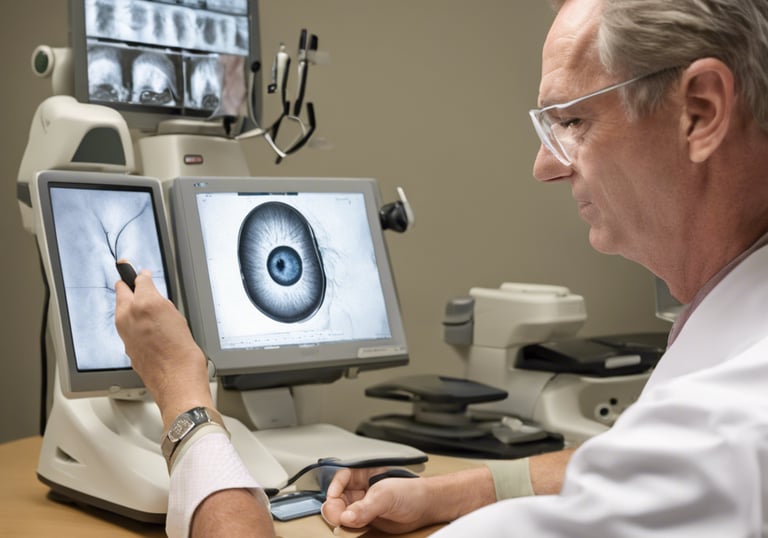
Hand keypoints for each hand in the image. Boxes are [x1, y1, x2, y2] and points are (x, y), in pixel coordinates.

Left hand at [114, 270, 212, 429]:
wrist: (177, 381)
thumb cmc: (182, 353)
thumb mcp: (176, 318)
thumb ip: (160, 302)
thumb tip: (151, 294)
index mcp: (144, 303)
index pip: (138, 279)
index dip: (143, 276)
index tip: (139, 272)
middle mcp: (128, 315)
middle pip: (121, 290)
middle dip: (129, 286)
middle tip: (138, 285)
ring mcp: (123, 331)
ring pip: (121, 308)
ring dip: (129, 304)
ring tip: (148, 310)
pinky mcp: (124, 345)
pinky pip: (125, 326)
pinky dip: (132, 322)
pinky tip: (148, 329)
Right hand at [322, 468, 437, 533]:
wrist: (425, 508)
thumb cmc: (411, 492)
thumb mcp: (386, 496)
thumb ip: (365, 507)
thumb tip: (346, 517)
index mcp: (363, 474)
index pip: (340, 478)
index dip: (334, 488)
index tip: (332, 499)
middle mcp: (360, 489)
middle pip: (337, 497)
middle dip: (334, 507)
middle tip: (338, 517)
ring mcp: (362, 505)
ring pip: (342, 512)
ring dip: (340, 519)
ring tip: (345, 523)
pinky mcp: (366, 519)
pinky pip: (350, 524)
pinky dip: (348, 528)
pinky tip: (351, 528)